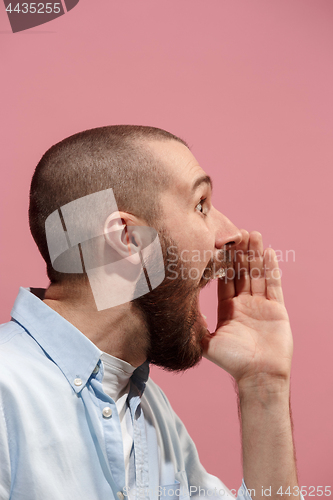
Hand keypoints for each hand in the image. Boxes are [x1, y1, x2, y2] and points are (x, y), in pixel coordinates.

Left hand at [202, 230, 292, 388]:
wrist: (258, 375)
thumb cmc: (233, 362)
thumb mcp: (207, 343)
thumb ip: (195, 327)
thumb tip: (178, 314)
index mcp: (227, 308)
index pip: (224, 279)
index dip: (223, 262)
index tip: (220, 245)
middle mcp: (243, 304)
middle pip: (242, 272)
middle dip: (240, 253)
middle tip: (238, 233)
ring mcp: (260, 304)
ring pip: (258, 274)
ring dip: (255, 255)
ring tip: (254, 235)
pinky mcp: (276, 308)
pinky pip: (274, 284)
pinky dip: (271, 269)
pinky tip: (268, 253)